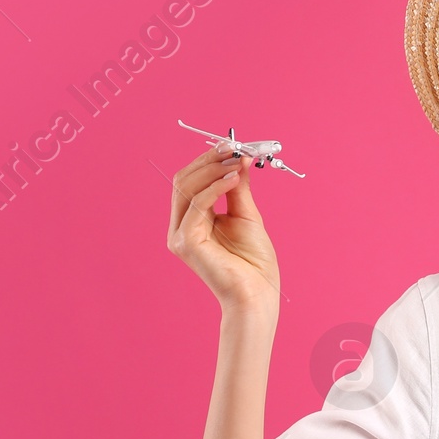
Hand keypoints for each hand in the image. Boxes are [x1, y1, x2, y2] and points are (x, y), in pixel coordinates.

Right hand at [167, 146, 282, 312]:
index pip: (190, 180)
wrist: (258, 293)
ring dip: (214, 169)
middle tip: (234, 148)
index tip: (232, 144)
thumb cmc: (254, 261)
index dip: (209, 159)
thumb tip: (239, 158)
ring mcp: (180, 235)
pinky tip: (234, 179)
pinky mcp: (186, 242)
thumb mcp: (246, 215)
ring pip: (186, 188)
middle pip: (183, 180)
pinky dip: (216, 187)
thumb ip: (238, 187)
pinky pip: (197, 204)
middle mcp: (180, 227)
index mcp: (192, 221)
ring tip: (238, 162)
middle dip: (209, 160)